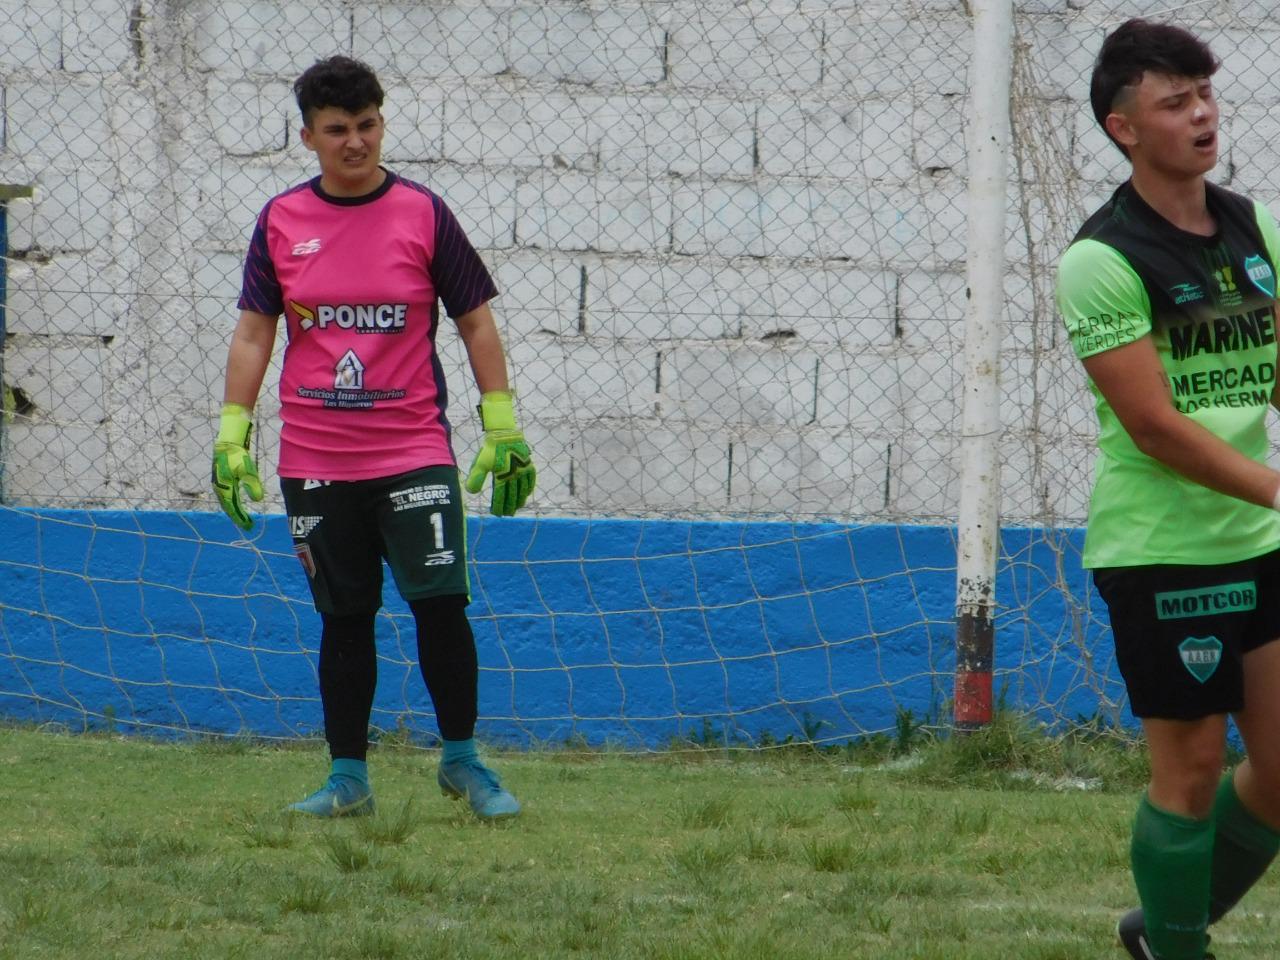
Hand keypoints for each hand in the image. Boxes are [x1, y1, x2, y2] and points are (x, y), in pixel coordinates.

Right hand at [211, 402, 263, 530]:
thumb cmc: (237, 456)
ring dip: (235, 510)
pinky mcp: (222, 479)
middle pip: (229, 507)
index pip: (232, 508)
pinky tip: (238, 504)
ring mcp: (219, 483)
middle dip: (238, 517)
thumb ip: (253, 485)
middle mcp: (219, 488)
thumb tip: (258, 500)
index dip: (240, 519)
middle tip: (248, 526)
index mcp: (224, 488)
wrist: (228, 442)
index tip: (248, 527)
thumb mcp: (248, 471)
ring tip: (244, 519)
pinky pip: (228, 495)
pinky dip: (233, 502)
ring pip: (228, 501)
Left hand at [464, 390, 535, 516]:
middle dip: (510, 506)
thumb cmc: (490, 449)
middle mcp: (514, 476)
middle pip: (513, 496)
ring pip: (523, 490)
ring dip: (520, 500)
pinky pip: (531, 480)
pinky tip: (527, 493)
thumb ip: (476, 478)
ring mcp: (523, 471)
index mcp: (502, 477)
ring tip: (518, 507)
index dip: (499, 506)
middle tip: (507, 514)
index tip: (496, 513)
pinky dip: (529, 488)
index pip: (501, 496)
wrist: (503, 433)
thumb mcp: (480, 463)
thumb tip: (471, 492)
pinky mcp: (528, 464)